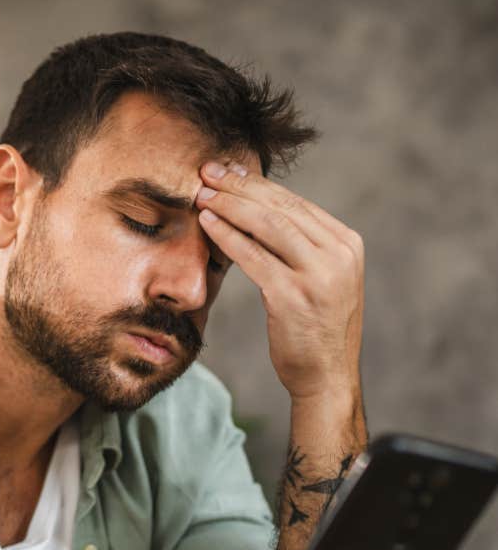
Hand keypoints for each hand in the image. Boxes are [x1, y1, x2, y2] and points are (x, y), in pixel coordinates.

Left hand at [196, 161, 364, 400]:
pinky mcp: (294, 296)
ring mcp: (319, 275)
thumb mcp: (321, 280)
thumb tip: (258, 212)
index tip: (228, 171)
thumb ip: (302, 248)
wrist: (326, 378)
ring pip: (268, 225)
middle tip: (207, 171)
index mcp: (347, 245)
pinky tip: (207, 224)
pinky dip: (228, 237)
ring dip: (230, 206)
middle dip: (240, 186)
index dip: (257, 184)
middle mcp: (339, 255)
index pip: (296, 203)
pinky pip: (254, 257)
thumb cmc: (314, 330)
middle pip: (281, 207)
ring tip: (202, 194)